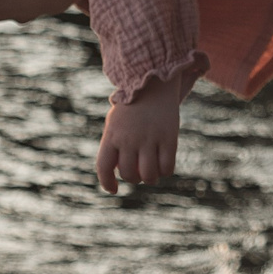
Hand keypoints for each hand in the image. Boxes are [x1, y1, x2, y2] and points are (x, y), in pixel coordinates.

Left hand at [95, 70, 187, 192]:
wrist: (153, 84)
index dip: (107, 182)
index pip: (104, 166)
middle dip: (134, 178)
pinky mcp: (169, 138)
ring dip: (150, 178)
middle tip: (139, 170)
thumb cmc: (131, 109)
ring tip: (152, 169)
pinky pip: (167, 168)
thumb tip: (119, 175)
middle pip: (129, 175)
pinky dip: (165, 171)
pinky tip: (164, 164)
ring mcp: (149, 138)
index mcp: (112, 135)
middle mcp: (129, 138)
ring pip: (149, 176)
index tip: (113, 190)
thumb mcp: (114, 124)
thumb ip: (113, 148)